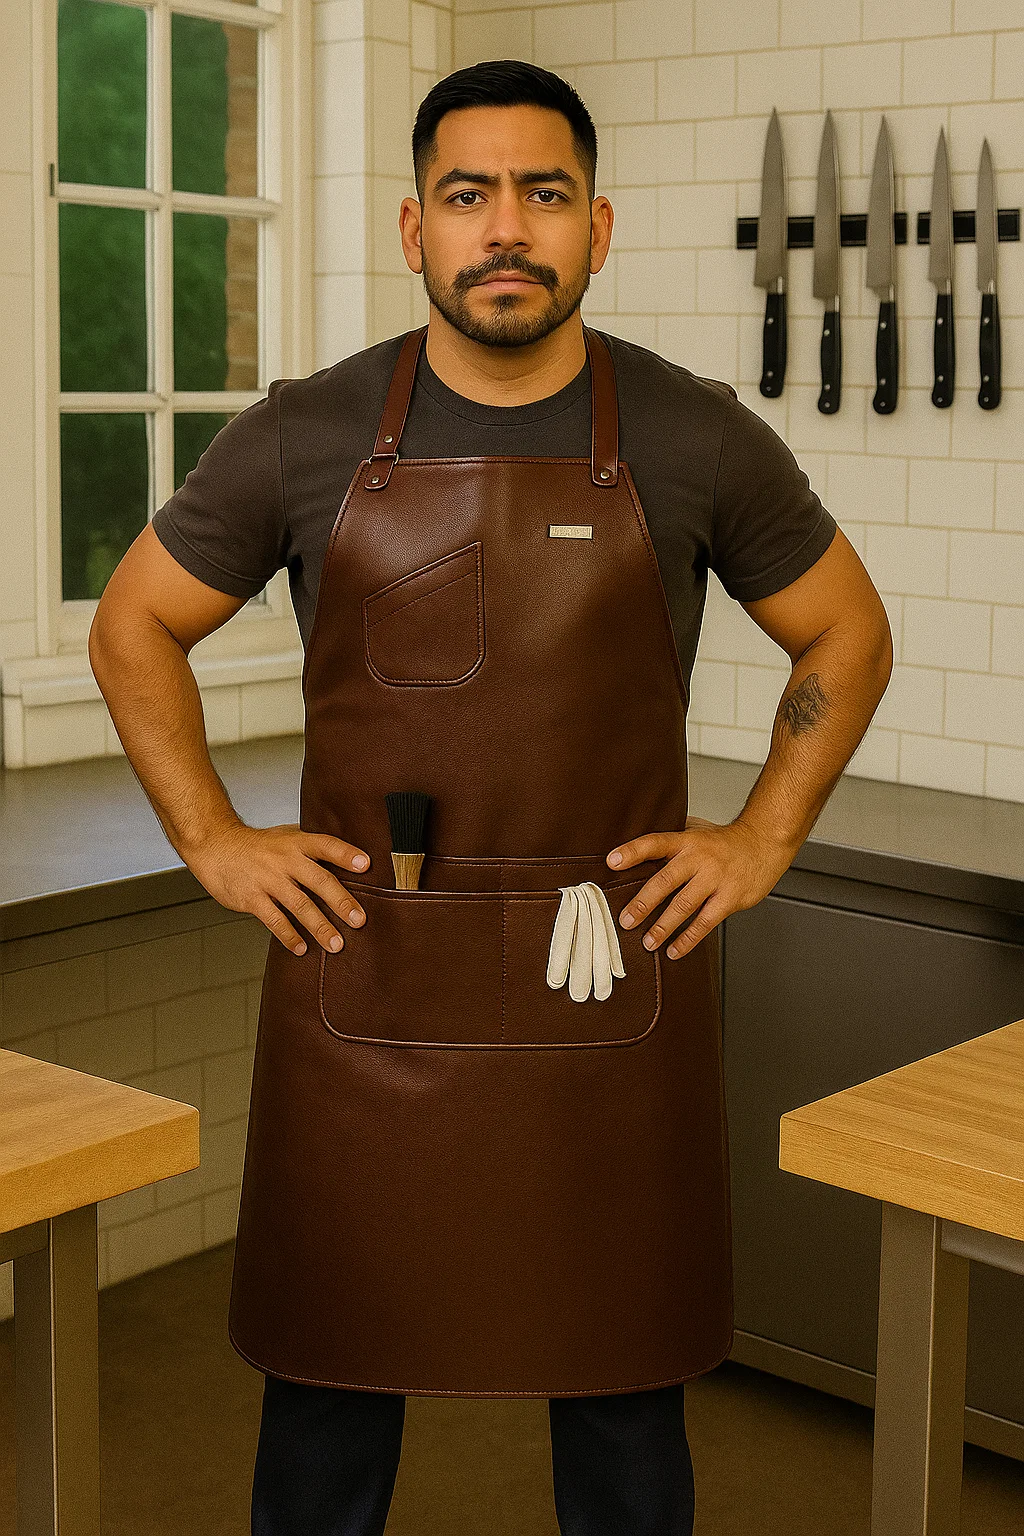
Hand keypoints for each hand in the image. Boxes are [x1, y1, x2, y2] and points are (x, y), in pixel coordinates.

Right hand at [183, 822, 370, 955]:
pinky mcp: (251, 898)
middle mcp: (284, 860)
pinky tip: (301, 947)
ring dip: (319, 926)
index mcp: (296, 843)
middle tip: (358, 920)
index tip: (365, 865)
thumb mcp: (284, 837)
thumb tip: (345, 858)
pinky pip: (274, 919)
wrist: (215, 846)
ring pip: (299, 905)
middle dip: (341, 902)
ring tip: (335, 944)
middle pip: (318, 880)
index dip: (345, 854)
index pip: (326, 845)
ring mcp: (267, 879)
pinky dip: (289, 935)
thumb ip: (310, 848)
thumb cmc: (255, 846)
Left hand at [606, 817, 795, 959]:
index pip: (654, 843)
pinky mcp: (730, 898)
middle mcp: (699, 859)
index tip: (612, 862)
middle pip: (666, 881)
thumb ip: (671, 840)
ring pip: (684, 906)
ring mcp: (715, 879)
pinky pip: (705, 922)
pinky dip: (688, 939)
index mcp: (686, 842)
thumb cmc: (726, 841)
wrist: (765, 842)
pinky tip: (674, 950)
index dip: (632, 852)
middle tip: (626, 920)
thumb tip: (636, 847)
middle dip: (643, 903)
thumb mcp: (697, 830)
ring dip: (663, 927)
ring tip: (647, 942)